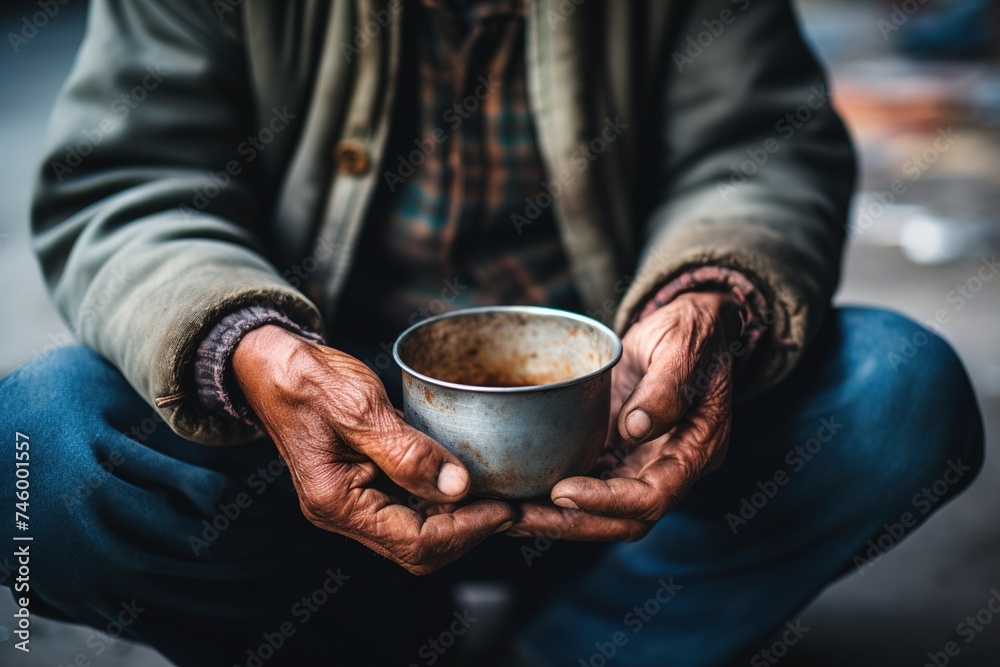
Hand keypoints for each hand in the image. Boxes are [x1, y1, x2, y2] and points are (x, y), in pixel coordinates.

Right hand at [233, 325, 514, 573]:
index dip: (467, 530)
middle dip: (469, 530)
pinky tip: (468, 479)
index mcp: (335, 501)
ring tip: (499, 495)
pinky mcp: (363, 484)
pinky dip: (442, 499)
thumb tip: (456, 486)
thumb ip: (406, 450)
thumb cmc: (305, 378)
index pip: (414, 541)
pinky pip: (410, 506)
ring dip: (460, 518)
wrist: (271, 363)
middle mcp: (343, 512)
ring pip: (418, 530)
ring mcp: (353, 501)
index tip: (506, 508)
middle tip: (512, 505)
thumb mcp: (358, 407)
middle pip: (419, 546)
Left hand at [510, 291, 742, 540]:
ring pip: (599, 510)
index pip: (653, 497)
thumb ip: (666, 388)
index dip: (608, 502)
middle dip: (569, 523)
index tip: (563, 492)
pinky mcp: (614, 451)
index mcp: (695, 451)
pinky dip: (552, 494)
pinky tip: (516, 492)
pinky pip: (586, 482)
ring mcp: (638, 463)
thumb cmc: (691, 332)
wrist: (686, 324)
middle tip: (517, 517)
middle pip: (621, 520)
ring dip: (553, 516)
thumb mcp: (684, 349)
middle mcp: (667, 468)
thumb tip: (636, 427)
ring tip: (505, 513)